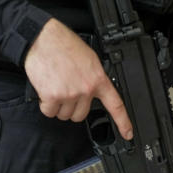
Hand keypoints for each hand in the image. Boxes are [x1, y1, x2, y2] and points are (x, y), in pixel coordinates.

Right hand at [23, 18, 132, 138]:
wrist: (44, 39)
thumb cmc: (64, 45)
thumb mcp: (89, 60)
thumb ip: (93, 78)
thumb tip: (93, 90)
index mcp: (98, 79)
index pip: (115, 105)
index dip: (123, 122)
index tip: (128, 133)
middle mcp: (86, 89)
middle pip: (81, 115)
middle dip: (72, 108)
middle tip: (67, 92)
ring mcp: (70, 94)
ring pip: (64, 115)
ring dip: (58, 106)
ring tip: (56, 86)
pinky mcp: (52, 96)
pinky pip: (49, 112)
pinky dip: (46, 105)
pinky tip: (46, 90)